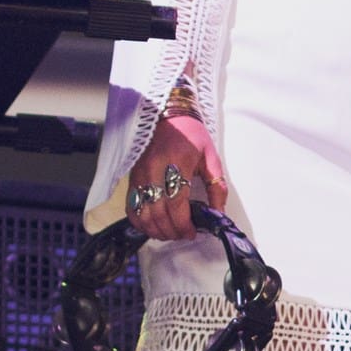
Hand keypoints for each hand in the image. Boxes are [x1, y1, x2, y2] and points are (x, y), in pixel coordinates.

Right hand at [126, 114, 230, 241]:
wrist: (165, 115)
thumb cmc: (191, 135)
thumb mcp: (210, 156)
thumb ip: (216, 185)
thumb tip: (219, 212)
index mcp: (176, 164)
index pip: (176, 203)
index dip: (183, 224)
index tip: (192, 233)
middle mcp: (153, 172)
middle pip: (158, 213)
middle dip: (171, 230)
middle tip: (184, 235)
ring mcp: (139, 177)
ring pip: (142, 214)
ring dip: (156, 230)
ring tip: (171, 233)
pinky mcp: (131, 179)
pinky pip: (131, 207)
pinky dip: (140, 222)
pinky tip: (153, 226)